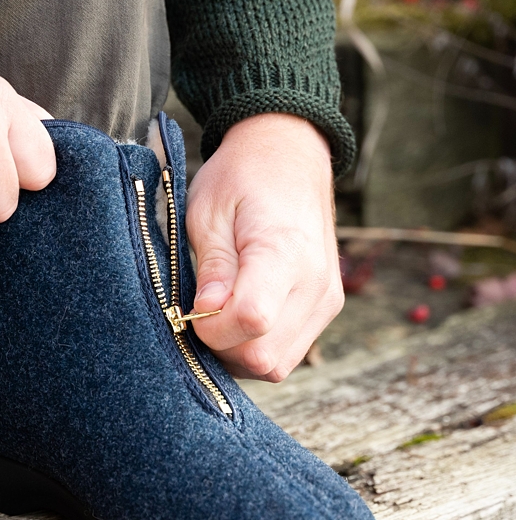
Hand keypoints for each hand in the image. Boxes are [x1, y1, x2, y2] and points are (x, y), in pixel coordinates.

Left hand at [185, 113, 342, 381]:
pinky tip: (237, 318)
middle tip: (200, 311)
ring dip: (237, 352)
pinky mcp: (326, 308)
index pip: (251, 320)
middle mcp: (315, 283)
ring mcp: (326, 299)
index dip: (211, 327)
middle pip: (263, 356)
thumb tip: (204, 312)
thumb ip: (211, 265)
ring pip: (276, 365)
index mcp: (283, 251)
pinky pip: (287, 353)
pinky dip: (256, 347)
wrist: (290, 154)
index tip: (193, 305)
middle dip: (221, 346)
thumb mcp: (209, 211)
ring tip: (218, 313)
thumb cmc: (241, 177)